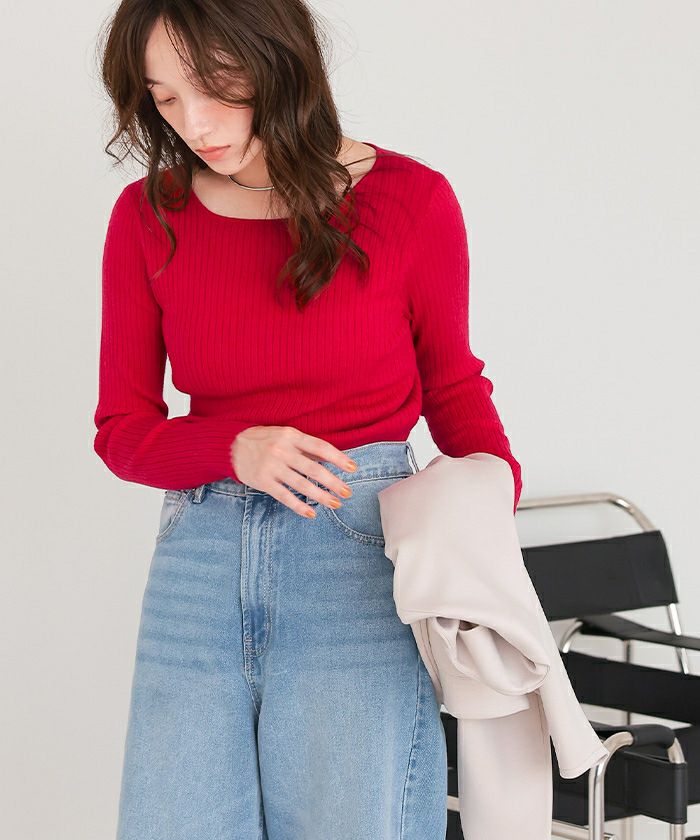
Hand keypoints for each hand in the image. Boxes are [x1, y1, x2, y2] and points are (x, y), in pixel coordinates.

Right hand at [230, 425, 355, 517]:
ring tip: (335, 504)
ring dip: (321, 496)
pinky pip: (284, 496)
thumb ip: (306, 446)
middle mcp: (282, 450)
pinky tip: (311, 513)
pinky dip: (299, 506)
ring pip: (301, 484)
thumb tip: (330, 458)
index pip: (320, 447)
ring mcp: (272, 466)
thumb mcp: (286, 435)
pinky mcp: (263, 481)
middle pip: (314, 469)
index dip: (338, 458)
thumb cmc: (264, 439)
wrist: (231, 446)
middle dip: (333, 482)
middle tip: (347, 492)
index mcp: (291, 436)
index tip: (353, 468)